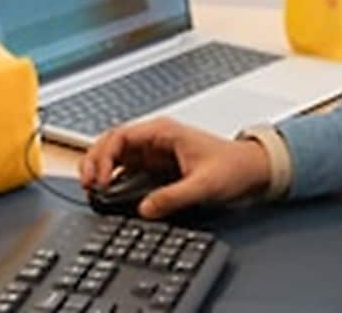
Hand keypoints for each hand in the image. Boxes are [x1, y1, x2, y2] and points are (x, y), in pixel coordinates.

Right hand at [78, 117, 271, 218]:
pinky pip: (125, 168)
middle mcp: (154, 138)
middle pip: (111, 142)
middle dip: (94, 160)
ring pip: (114, 154)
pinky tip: (107, 191)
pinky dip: (112, 177)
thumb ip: (173, 197)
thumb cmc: (234, 166)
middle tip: (87, 185)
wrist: (253, 169)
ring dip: (99, 167)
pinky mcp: (155, 166)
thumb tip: (144, 209)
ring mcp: (153, 151)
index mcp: (163, 132)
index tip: (99, 179)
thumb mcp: (204, 185)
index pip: (120, 136)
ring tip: (91, 188)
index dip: (104, 156)